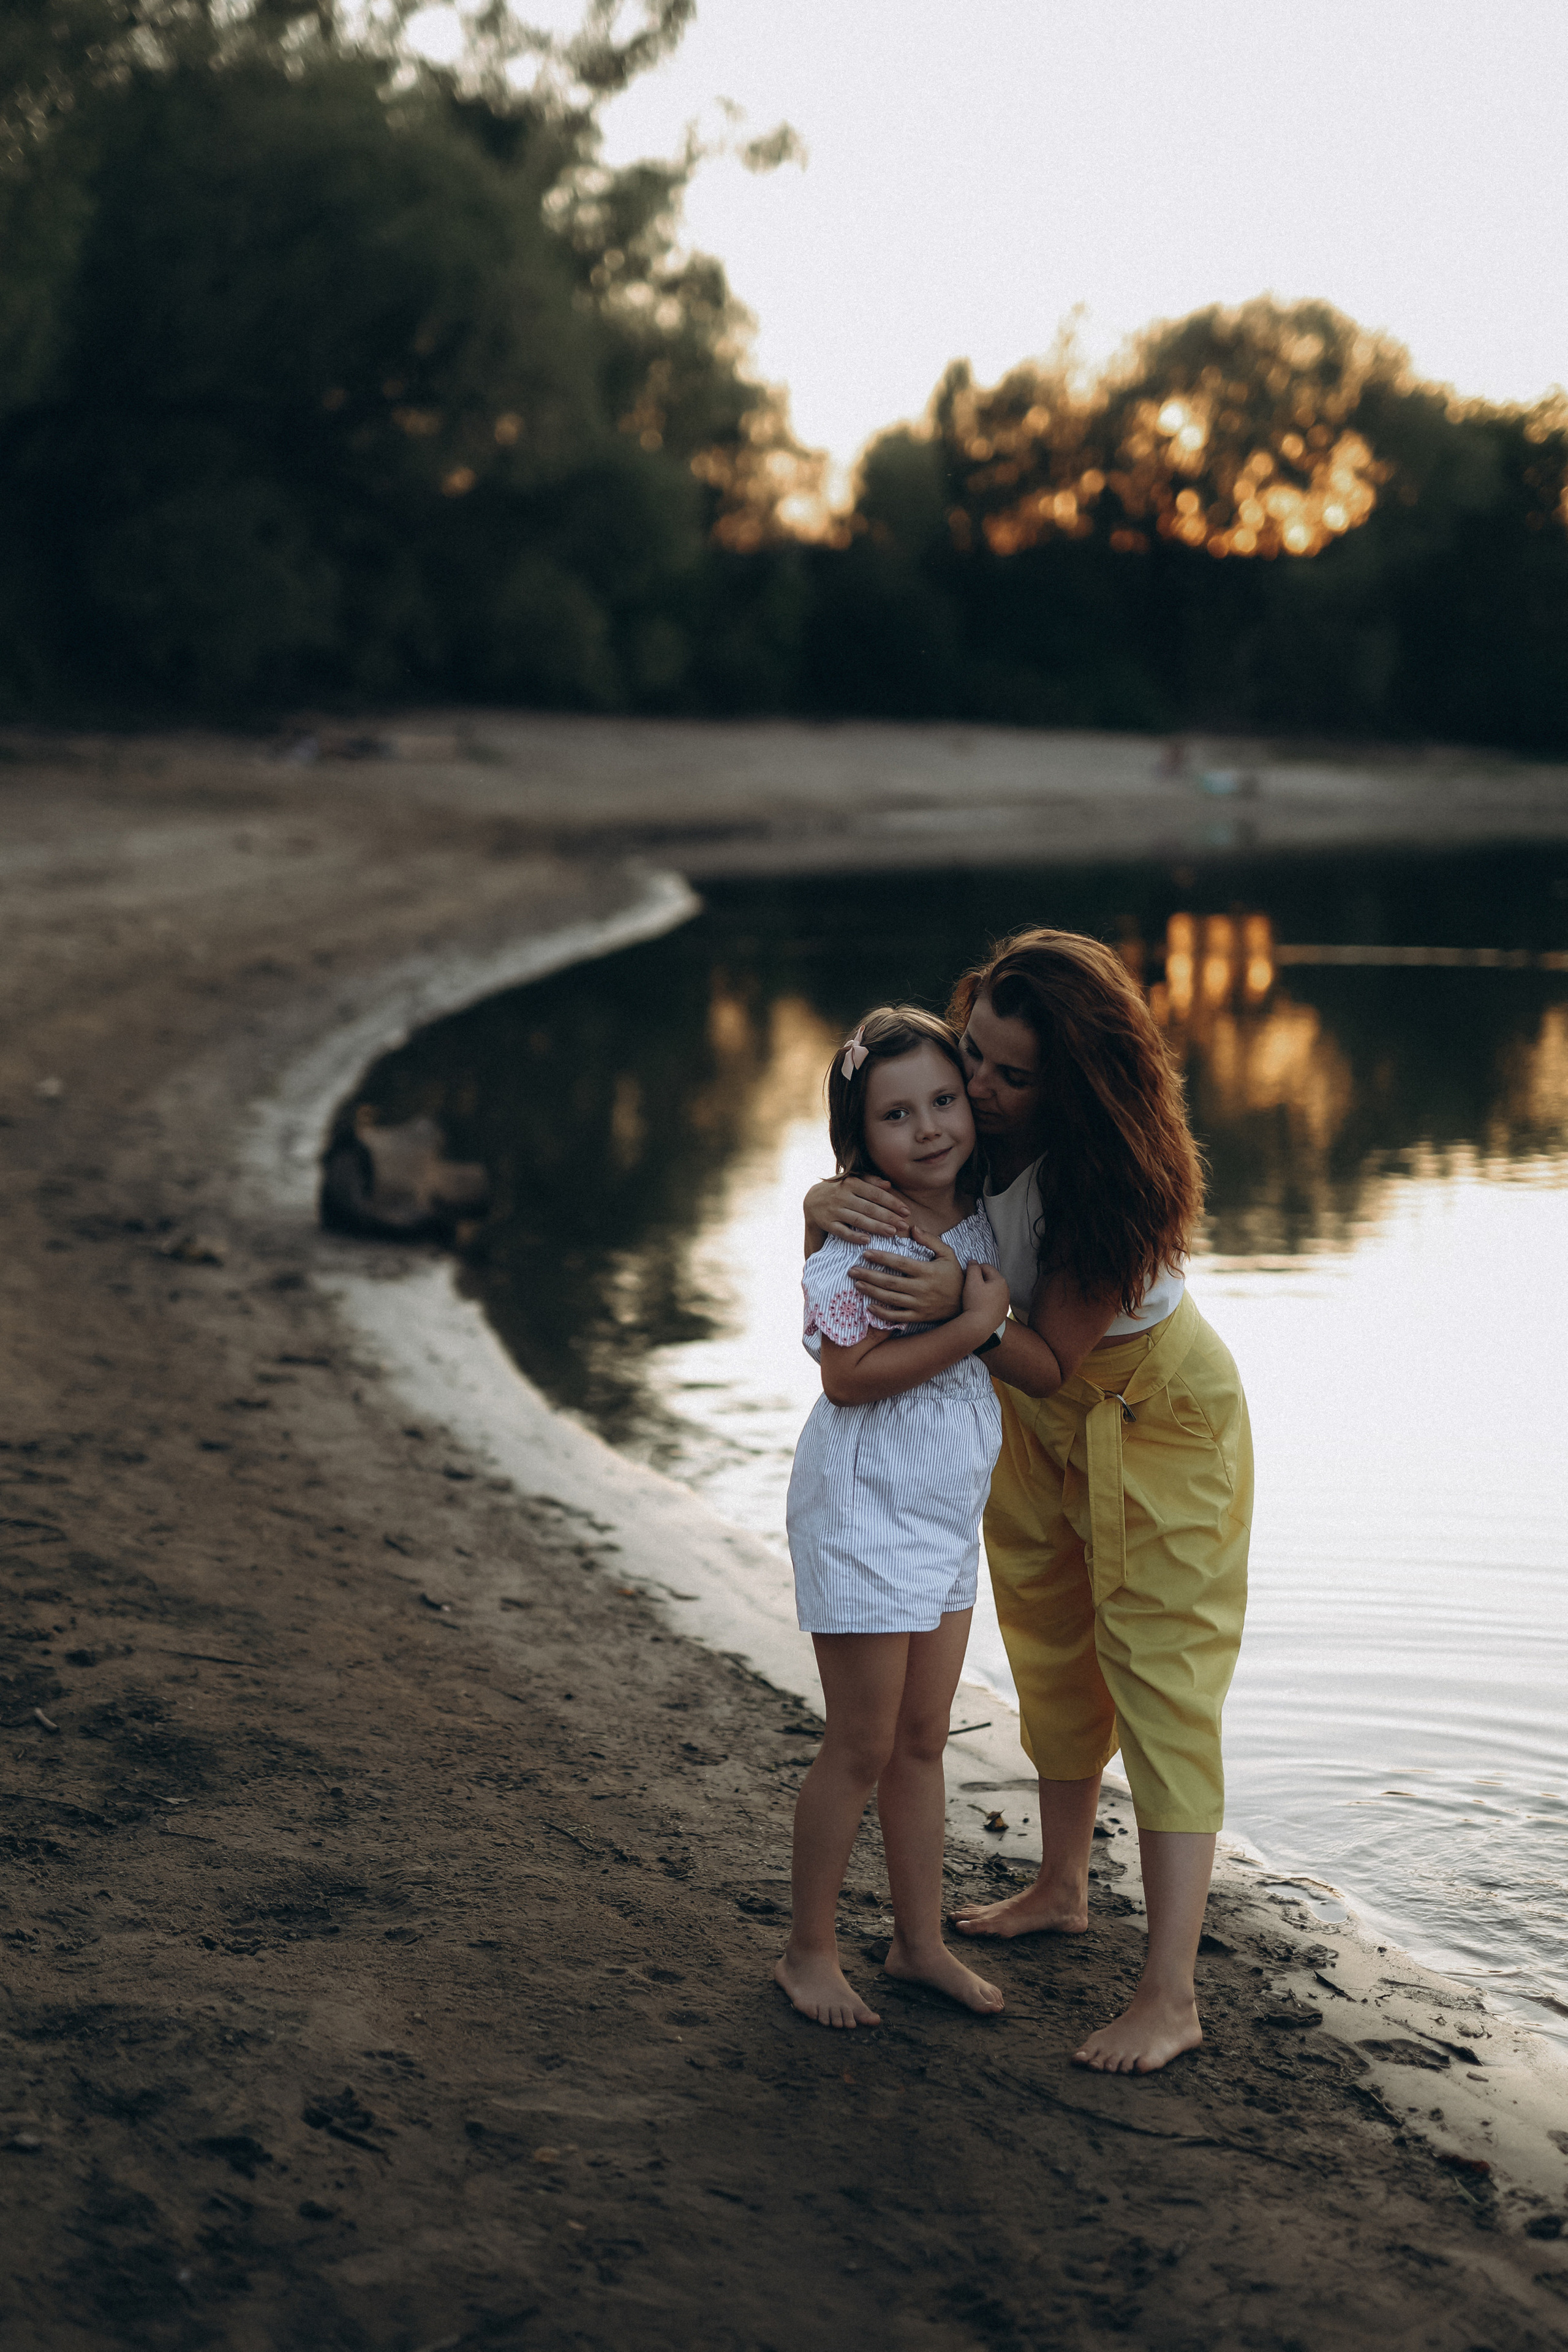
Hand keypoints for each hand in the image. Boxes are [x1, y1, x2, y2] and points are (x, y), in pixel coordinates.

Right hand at [804, 1174, 915, 1243]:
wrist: (811, 1199)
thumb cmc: (839, 1189)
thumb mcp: (852, 1180)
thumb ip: (870, 1180)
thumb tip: (888, 1184)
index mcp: (851, 1183)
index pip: (875, 1194)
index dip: (892, 1203)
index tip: (906, 1211)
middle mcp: (842, 1196)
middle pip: (869, 1208)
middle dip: (888, 1217)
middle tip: (903, 1225)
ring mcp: (834, 1210)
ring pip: (857, 1220)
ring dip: (875, 1227)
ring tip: (891, 1233)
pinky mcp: (827, 1223)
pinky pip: (842, 1231)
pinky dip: (853, 1236)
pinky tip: (867, 1240)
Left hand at [849, 1228, 964, 1324]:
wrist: (967, 1303)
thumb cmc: (955, 1275)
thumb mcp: (947, 1254)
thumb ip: (930, 1240)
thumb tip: (913, 1228)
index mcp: (927, 1271)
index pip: (900, 1263)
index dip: (882, 1258)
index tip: (866, 1253)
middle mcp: (921, 1289)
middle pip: (890, 1282)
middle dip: (869, 1276)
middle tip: (852, 1270)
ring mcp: (919, 1305)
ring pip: (891, 1299)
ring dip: (872, 1292)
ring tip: (857, 1284)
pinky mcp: (918, 1317)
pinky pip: (897, 1317)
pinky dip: (883, 1314)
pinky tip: (870, 1307)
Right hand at [962, 1261, 1007, 1327]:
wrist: (979, 1327)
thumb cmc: (975, 1303)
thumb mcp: (972, 1281)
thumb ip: (973, 1268)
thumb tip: (973, 1262)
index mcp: (1000, 1280)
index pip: (986, 1267)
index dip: (974, 1269)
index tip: (966, 1276)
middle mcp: (1005, 1290)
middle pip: (989, 1278)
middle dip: (979, 1280)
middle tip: (968, 1287)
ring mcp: (1004, 1302)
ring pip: (991, 1290)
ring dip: (982, 1291)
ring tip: (972, 1297)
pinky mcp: (1001, 1312)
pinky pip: (992, 1301)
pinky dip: (985, 1301)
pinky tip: (978, 1306)